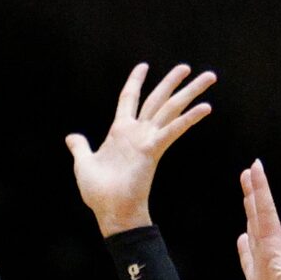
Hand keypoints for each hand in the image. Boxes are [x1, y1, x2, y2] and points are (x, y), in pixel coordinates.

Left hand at [65, 61, 215, 237]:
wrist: (111, 213)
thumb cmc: (99, 194)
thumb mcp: (84, 164)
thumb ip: (81, 148)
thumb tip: (71, 138)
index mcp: (120, 132)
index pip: (129, 99)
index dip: (135, 81)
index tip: (144, 66)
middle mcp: (137, 132)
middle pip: (157, 99)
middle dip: (172, 82)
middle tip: (187, 67)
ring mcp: (147, 140)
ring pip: (171, 108)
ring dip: (190, 92)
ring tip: (209, 77)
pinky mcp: (153, 150)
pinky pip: (173, 130)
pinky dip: (189, 118)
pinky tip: (206, 107)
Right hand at [235, 160, 280, 279]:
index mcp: (279, 257)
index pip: (268, 217)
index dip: (261, 191)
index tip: (255, 166)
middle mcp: (272, 260)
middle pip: (261, 220)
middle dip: (255, 194)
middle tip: (249, 169)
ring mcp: (265, 273)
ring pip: (255, 235)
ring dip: (250, 214)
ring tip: (246, 194)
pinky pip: (249, 262)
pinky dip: (244, 248)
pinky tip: (241, 238)